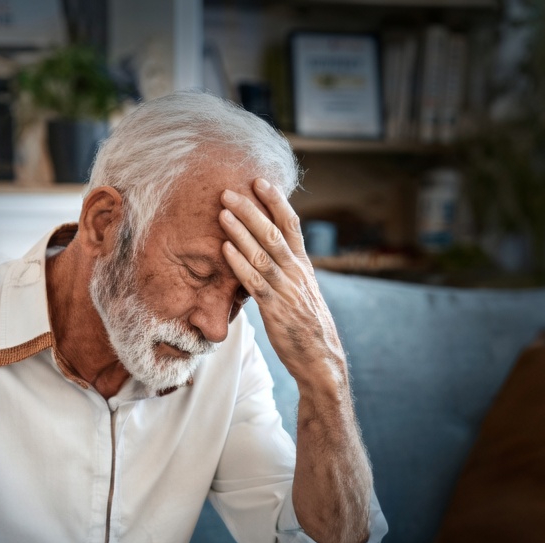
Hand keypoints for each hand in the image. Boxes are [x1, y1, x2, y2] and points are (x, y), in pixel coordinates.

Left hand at [219, 179, 346, 387]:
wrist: (321, 360)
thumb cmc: (307, 327)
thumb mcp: (301, 292)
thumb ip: (286, 271)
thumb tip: (267, 254)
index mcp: (304, 266)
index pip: (292, 224)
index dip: (276, 201)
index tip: (259, 180)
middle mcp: (297, 273)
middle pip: (273, 232)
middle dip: (250, 209)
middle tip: (228, 191)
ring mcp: (288, 290)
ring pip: (263, 254)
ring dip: (240, 231)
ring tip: (222, 213)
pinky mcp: (277, 310)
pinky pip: (256, 283)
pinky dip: (240, 264)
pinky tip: (225, 249)